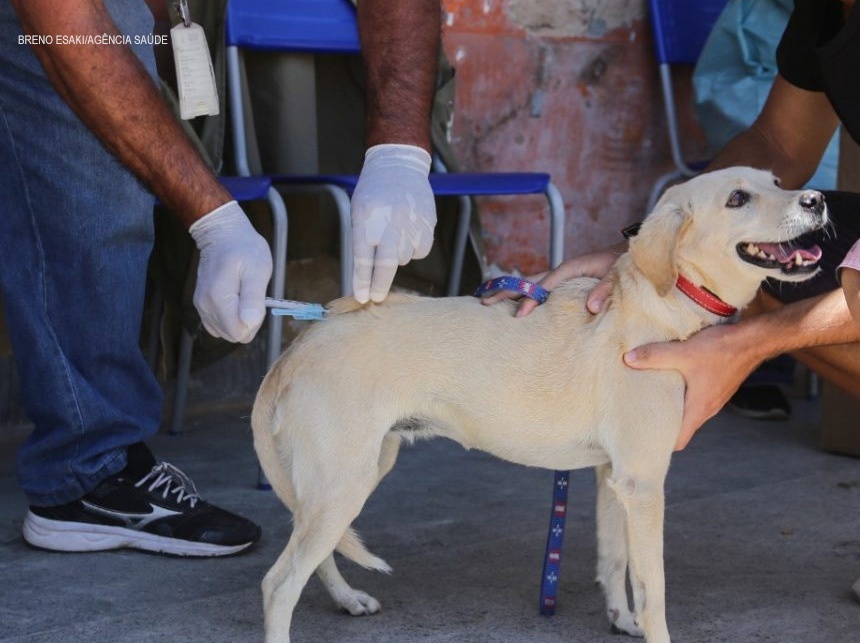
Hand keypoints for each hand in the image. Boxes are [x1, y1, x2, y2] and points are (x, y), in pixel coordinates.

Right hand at [189, 201, 272, 342]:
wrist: (222, 234)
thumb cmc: (244, 249)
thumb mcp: (257, 270)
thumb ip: (253, 299)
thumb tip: (249, 323)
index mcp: (219, 299)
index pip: (239, 333)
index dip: (254, 322)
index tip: (257, 301)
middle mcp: (205, 306)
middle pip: (233, 335)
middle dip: (248, 322)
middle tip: (252, 296)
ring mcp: (201, 307)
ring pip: (226, 331)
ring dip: (240, 319)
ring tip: (244, 294)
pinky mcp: (201, 306)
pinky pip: (219, 325)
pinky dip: (230, 318)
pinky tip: (236, 300)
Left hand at [351, 144, 435, 302]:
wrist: (399, 166)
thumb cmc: (374, 192)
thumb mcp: (358, 212)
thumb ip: (362, 241)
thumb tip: (365, 276)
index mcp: (367, 220)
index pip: (363, 258)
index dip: (362, 281)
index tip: (362, 297)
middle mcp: (389, 223)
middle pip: (386, 265)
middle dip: (380, 285)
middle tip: (376, 297)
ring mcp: (411, 224)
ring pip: (403, 259)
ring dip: (397, 256)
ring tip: (393, 234)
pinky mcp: (427, 225)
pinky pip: (420, 252)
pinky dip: (413, 249)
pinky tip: (408, 232)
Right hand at [481, 248, 621, 315]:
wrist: (628, 254)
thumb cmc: (622, 264)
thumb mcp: (616, 275)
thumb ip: (604, 289)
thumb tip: (590, 307)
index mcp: (571, 268)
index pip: (545, 286)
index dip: (532, 300)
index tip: (520, 315)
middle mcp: (561, 272)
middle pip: (527, 282)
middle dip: (506, 292)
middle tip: (484, 303)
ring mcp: (559, 277)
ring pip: (528, 285)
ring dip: (508, 292)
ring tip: (486, 301)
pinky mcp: (562, 283)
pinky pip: (537, 289)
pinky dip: (521, 294)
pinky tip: (511, 303)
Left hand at [623, 324, 759, 449]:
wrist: (755, 339)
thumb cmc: (723, 350)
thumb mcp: (684, 352)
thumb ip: (655, 356)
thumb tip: (628, 359)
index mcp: (699, 409)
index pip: (679, 441)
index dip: (660, 444)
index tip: (641, 440)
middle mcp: (707, 409)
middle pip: (681, 428)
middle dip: (661, 424)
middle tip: (637, 417)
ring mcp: (713, 398)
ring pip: (687, 412)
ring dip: (670, 408)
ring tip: (648, 399)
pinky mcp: (716, 386)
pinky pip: (694, 398)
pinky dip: (680, 395)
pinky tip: (667, 382)